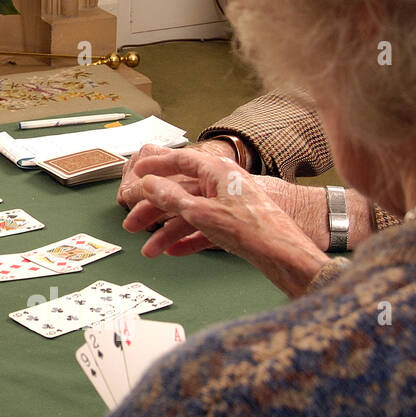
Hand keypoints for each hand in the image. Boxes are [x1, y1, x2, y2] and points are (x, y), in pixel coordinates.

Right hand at [119, 143, 334, 250]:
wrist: (284, 255)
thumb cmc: (248, 228)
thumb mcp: (200, 212)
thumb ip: (170, 197)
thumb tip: (147, 184)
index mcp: (217, 171)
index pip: (180, 161)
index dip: (155, 167)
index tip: (136, 173)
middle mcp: (222, 184)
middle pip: (180, 193)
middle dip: (154, 211)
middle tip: (131, 224)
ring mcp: (229, 205)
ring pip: (190, 214)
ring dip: (167, 232)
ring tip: (150, 251)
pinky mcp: (235, 225)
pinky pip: (203, 229)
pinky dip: (187, 240)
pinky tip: (173, 251)